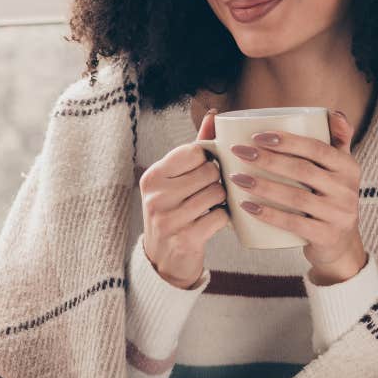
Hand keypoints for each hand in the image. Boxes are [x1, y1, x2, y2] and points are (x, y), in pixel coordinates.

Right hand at [139, 109, 230, 287]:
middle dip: (217, 181)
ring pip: (217, 193)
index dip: (208, 159)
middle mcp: (156, 195)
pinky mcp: (185, 238)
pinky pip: (221, 217)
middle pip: (209, 172)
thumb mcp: (175, 181)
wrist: (163, 262)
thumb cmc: (174, 213)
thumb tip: (214, 116)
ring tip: (212, 207)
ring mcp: (169, 218)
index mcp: (153, 176)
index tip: (206, 170)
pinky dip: (224, 220)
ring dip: (222, 201)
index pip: (194, 151)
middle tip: (211, 192)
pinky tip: (214, 222)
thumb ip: (195, 149)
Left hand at [227, 109, 366, 284]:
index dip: (287, 141)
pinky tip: (247, 206)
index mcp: (348, 167)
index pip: (317, 148)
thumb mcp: (341, 171)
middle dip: (267, 159)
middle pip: (303, 170)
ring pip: (296, 197)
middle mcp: (347, 189)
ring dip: (263, 186)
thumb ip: (338, 141)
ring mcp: (338, 214)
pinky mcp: (326, 236)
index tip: (256, 136)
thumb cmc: (331, 200)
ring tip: (236, 178)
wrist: (341, 245)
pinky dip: (269, 214)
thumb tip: (333, 113)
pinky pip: (294, 224)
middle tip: (239, 153)